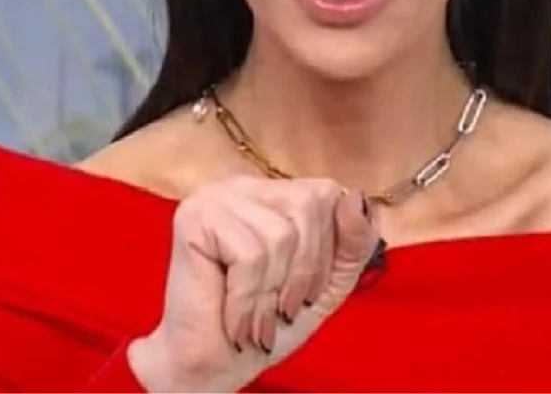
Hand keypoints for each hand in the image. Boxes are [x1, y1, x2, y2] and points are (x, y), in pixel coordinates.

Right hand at [127, 176, 379, 391]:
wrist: (215, 366)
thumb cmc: (269, 322)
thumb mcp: (329, 281)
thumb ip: (355, 240)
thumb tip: (356, 197)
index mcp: (275, 192)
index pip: (327, 194)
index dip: (327, 249)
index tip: (308, 292)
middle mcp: (245, 184)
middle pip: (307, 206)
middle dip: (304, 271)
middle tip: (284, 309)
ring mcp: (217, 196)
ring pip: (279, 234)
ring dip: (274, 292)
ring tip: (260, 319)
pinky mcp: (195, 218)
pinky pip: (249, 255)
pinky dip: (248, 299)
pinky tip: (238, 321)